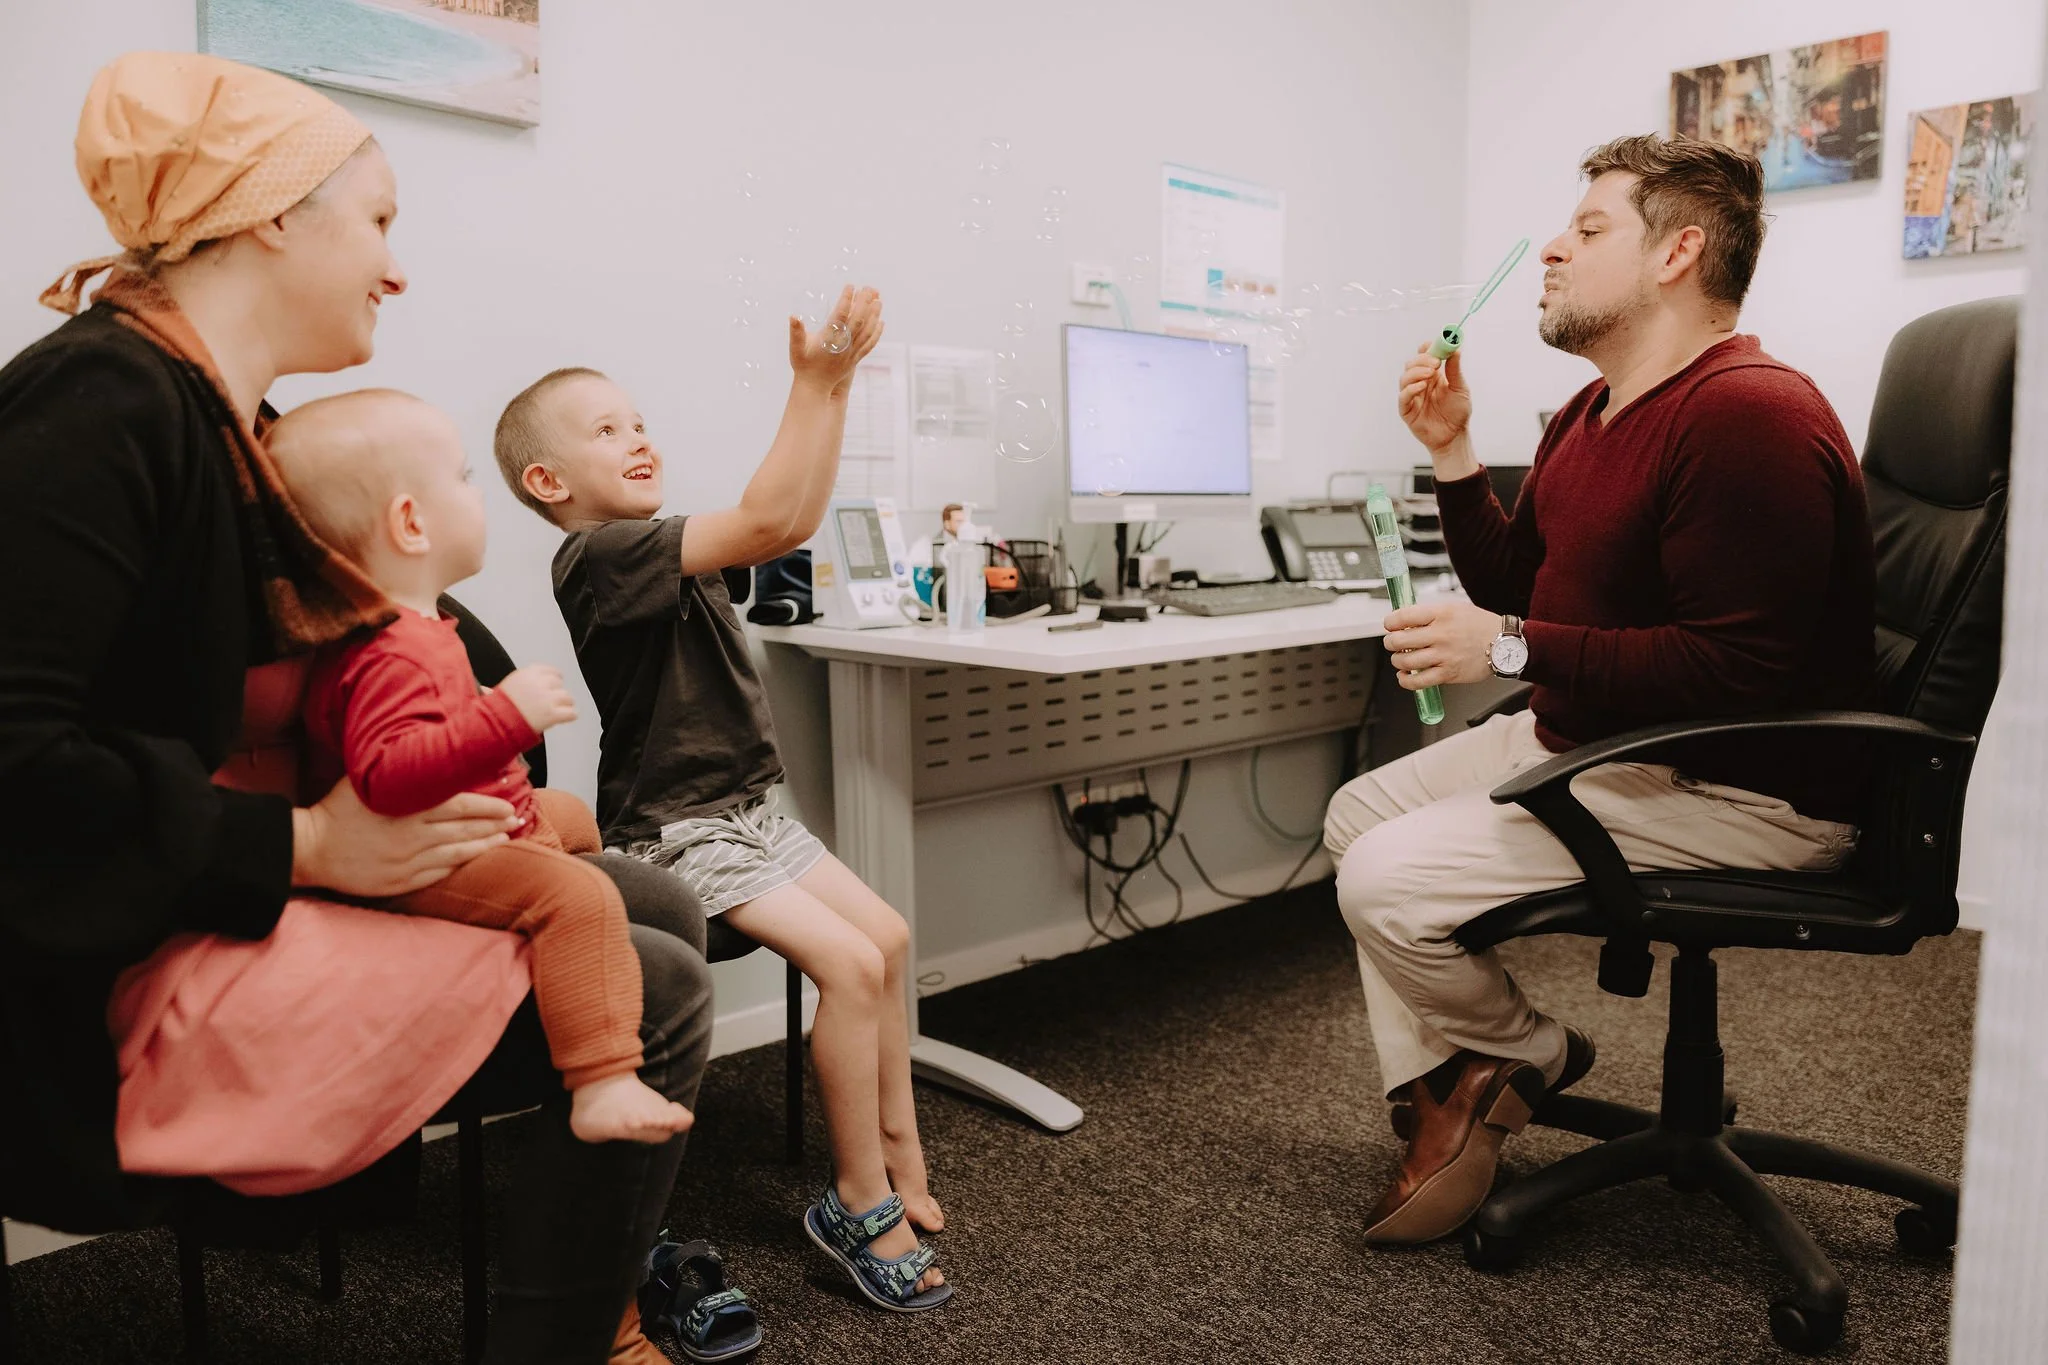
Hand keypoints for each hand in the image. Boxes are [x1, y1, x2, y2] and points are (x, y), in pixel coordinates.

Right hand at [292, 780, 519, 896]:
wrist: (309, 849)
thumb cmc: (337, 810)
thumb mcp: (365, 780)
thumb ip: (398, 771)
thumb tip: (426, 752)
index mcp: (407, 808)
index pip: (461, 805)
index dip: (489, 806)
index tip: (507, 804)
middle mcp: (412, 836)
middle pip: (466, 829)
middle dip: (495, 824)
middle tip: (516, 819)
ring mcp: (407, 861)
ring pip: (458, 852)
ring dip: (485, 845)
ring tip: (505, 838)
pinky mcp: (401, 882)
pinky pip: (440, 873)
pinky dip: (461, 864)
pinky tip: (475, 857)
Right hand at [496, 664, 575, 732]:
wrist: (495, 724)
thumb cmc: (496, 709)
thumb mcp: (505, 687)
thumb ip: (520, 683)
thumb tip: (522, 684)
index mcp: (527, 674)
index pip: (549, 670)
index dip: (553, 678)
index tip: (555, 683)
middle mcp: (539, 683)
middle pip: (558, 683)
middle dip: (556, 692)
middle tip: (553, 701)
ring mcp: (547, 699)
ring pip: (567, 697)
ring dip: (565, 703)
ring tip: (560, 710)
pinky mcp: (552, 714)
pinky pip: (571, 712)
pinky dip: (571, 715)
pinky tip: (568, 717)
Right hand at [789, 285, 884, 396]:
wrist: (815, 387)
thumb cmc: (804, 366)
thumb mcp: (795, 348)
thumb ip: (795, 332)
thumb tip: (793, 316)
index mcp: (829, 340)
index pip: (840, 316)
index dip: (846, 300)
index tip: (851, 286)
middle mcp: (843, 346)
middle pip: (858, 320)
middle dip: (864, 303)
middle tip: (869, 288)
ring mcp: (852, 352)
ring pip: (867, 331)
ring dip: (874, 315)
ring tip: (879, 300)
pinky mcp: (856, 358)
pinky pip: (870, 344)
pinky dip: (877, 332)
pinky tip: (881, 321)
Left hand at [1381, 599, 1501, 690]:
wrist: (1504, 643)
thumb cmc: (1479, 625)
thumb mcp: (1454, 608)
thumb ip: (1429, 614)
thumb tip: (1403, 620)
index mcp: (1441, 614)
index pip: (1403, 617)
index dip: (1390, 622)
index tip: (1389, 625)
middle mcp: (1441, 634)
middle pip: (1399, 640)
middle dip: (1390, 642)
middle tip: (1392, 642)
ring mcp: (1444, 655)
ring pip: (1405, 662)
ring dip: (1396, 660)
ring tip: (1400, 658)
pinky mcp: (1448, 674)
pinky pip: (1418, 682)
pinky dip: (1405, 681)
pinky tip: (1404, 676)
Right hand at [1397, 345, 1471, 455]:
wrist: (1455, 436)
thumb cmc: (1458, 413)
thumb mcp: (1460, 388)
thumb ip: (1455, 370)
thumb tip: (1456, 349)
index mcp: (1433, 375)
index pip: (1424, 355)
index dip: (1427, 348)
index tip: (1434, 344)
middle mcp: (1420, 383)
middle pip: (1412, 364)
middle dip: (1422, 360)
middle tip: (1436, 362)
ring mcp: (1412, 396)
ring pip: (1405, 378)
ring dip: (1416, 372)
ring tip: (1431, 374)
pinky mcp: (1407, 410)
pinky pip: (1403, 397)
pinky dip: (1410, 389)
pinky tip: (1422, 387)